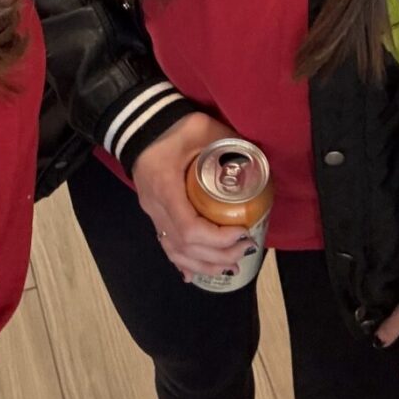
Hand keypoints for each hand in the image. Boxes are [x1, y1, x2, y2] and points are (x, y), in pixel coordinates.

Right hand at [130, 112, 252, 281]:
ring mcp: (152, 212)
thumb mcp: (203, 129)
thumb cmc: (172, 126)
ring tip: (231, 266)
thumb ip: (230, 144)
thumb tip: (258, 163)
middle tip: (247, 248)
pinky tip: (194, 275)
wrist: (139, 123)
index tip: (243, 231)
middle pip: (185, 246)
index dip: (218, 238)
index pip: (190, 228)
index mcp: (166, 187)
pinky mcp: (154, 213)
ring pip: (175, 251)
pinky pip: (167, 245)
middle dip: (219, 254)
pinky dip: (183, 263)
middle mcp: (156, 206)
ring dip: (204, 264)